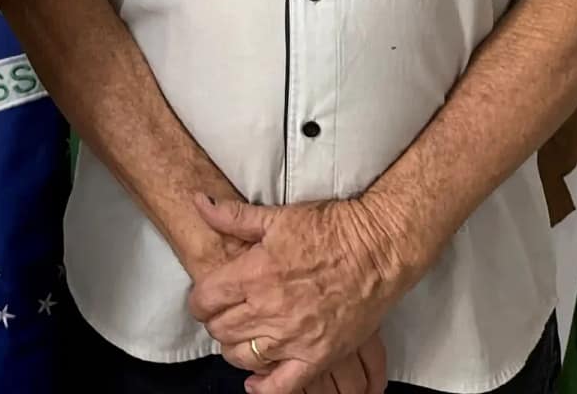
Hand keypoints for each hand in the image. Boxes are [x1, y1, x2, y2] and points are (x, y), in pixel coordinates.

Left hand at [187, 195, 403, 382]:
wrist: (378, 249)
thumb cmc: (329, 229)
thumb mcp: (276, 216)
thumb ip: (232, 216)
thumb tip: (198, 201)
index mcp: (255, 273)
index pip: (206, 299)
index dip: (199, 300)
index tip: (206, 298)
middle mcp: (269, 308)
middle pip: (221, 329)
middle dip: (215, 322)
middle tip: (224, 315)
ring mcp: (294, 336)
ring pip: (243, 356)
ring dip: (234, 348)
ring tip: (240, 337)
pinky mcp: (319, 356)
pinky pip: (283, 385)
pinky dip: (264, 388)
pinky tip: (255, 382)